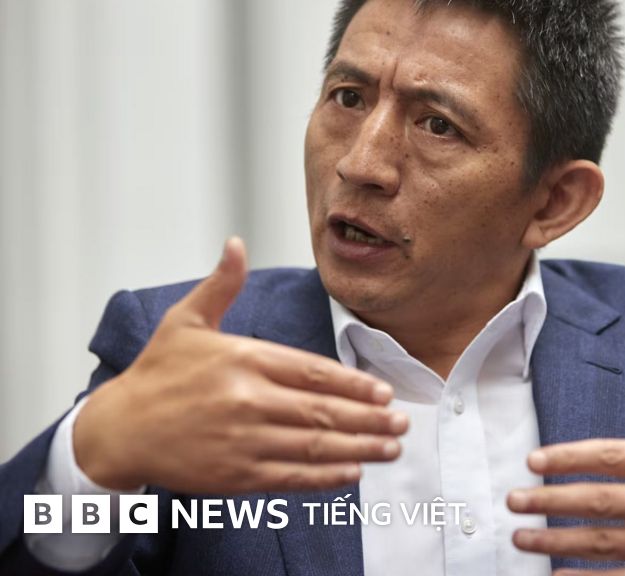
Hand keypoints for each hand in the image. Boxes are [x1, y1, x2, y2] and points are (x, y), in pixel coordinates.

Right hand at [74, 238, 408, 492]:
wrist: (118, 430)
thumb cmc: (156, 375)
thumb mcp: (185, 322)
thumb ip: (220, 286)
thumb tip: (236, 244)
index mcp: (243, 359)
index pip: (313, 372)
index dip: (355, 384)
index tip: (385, 392)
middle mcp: (247, 400)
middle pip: (323, 411)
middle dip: (370, 418)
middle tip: (401, 423)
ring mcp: (242, 440)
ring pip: (314, 446)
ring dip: (359, 448)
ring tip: (391, 447)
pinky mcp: (235, 474)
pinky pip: (291, 476)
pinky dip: (325, 476)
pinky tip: (352, 472)